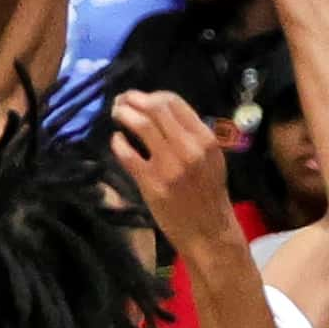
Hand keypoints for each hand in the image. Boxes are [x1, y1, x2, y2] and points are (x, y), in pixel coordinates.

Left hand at [110, 89, 238, 258]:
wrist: (208, 232)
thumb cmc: (208, 195)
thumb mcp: (211, 158)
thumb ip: (191, 134)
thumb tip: (161, 110)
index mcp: (205, 139)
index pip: (174, 102)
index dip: (152, 95)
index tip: (141, 99)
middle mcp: (189, 148)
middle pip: (155, 107)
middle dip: (133, 99)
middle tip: (122, 101)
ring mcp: (169, 166)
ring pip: (141, 124)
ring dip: (124, 114)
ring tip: (117, 114)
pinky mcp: (152, 183)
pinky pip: (127, 153)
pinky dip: (118, 142)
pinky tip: (117, 140)